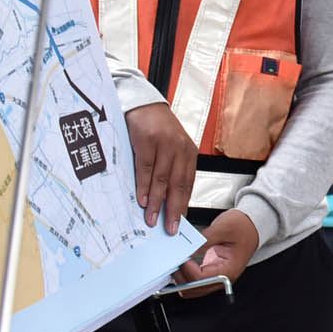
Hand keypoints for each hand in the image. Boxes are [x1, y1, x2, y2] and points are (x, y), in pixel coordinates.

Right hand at [124, 101, 196, 234]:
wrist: (144, 103)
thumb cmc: (157, 128)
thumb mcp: (171, 148)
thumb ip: (171, 170)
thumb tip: (166, 201)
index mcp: (189, 153)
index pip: (188, 184)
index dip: (183, 205)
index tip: (179, 223)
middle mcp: (180, 149)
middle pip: (178, 184)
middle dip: (174, 209)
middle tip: (170, 229)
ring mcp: (164, 144)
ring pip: (162, 179)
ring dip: (157, 202)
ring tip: (152, 219)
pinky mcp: (147, 141)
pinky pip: (146, 168)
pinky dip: (145, 186)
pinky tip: (143, 199)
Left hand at [177, 209, 259, 294]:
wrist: (252, 225)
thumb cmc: (243, 227)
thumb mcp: (224, 228)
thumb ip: (204, 240)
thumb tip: (187, 250)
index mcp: (229, 270)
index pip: (202, 279)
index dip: (187, 270)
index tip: (180, 257)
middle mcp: (223, 278)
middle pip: (195, 289)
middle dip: (181, 278)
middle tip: (172, 262)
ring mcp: (216, 276)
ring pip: (193, 288)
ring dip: (181, 279)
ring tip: (175, 263)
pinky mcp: (211, 271)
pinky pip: (194, 280)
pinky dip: (185, 275)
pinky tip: (180, 264)